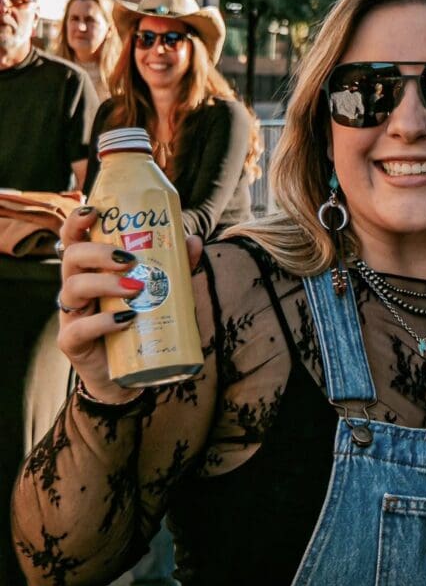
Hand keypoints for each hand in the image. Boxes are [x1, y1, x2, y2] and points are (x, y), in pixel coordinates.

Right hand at [56, 207, 203, 403]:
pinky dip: (102, 323)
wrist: (134, 374)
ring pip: (73, 288)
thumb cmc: (143, 325)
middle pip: (71, 258)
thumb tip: (194, 240)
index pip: (75, 239)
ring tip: (135, 288)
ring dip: (105, 283)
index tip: (93, 211)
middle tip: (129, 258)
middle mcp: (77, 288)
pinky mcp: (73, 343)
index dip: (77, 222)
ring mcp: (72, 315)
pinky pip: (78, 328)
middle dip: (98, 252)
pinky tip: (126, 320)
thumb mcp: (163, 293)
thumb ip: (176, 268)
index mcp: (92, 271)